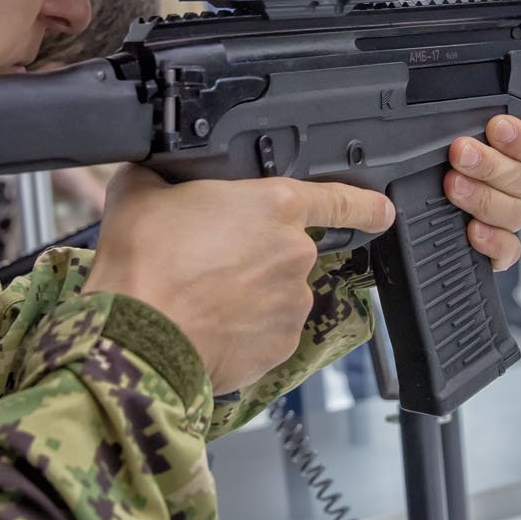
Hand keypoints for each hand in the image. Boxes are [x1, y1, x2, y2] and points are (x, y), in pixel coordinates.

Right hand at [84, 168, 394, 393]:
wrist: (138, 335)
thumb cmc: (143, 262)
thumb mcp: (141, 191)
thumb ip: (164, 177)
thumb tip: (155, 173)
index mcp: (275, 205)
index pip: (339, 197)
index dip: (364, 203)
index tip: (382, 210)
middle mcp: (296, 253)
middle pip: (288, 249)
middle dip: (256, 255)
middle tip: (206, 262)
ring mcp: (293, 303)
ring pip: (277, 292)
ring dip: (250, 294)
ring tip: (200, 297)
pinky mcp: (282, 346)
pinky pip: (268, 331)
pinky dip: (245, 330)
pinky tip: (209, 324)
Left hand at [443, 114, 520, 271]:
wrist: (405, 228)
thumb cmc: (429, 177)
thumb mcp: (440, 150)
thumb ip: (459, 139)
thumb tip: (450, 120)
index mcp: (507, 163)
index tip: (497, 127)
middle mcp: (509, 192)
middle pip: (520, 179)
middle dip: (489, 163)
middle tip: (461, 153)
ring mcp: (503, 223)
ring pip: (515, 213)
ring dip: (485, 197)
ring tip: (454, 187)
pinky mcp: (495, 252)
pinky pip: (509, 251)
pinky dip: (494, 241)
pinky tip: (474, 231)